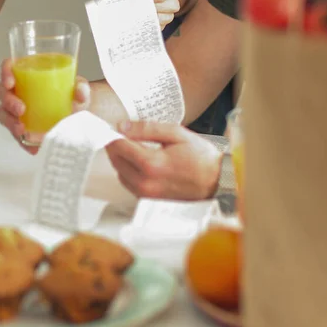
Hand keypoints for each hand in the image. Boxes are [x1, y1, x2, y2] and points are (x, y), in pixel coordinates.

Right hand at [0, 59, 90, 153]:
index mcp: (28, 74)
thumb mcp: (79, 87)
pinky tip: (32, 147)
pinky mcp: (21, 126)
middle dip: (8, 101)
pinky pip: (15, 134)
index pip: (9, 66)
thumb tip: (79, 92)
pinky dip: (22, 141)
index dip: (5, 72)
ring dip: (10, 122)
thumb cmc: (71, 94)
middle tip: (21, 109)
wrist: (78, 113)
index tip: (11, 83)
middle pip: (2, 91)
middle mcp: (18, 90)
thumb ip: (81, 87)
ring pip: (3, 113)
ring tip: (22, 130)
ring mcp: (16, 109)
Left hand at [105, 121, 221, 200]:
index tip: (109, 126)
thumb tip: (122, 126)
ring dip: (120, 159)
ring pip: (120, 173)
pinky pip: (129, 183)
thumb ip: (147, 129)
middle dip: (114, 146)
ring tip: (130, 146)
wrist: (217, 181)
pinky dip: (128, 170)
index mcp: (151, 164)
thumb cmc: (200, 156)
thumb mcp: (176, 133)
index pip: (119, 147)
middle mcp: (145, 182)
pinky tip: (138, 161)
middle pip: (116, 161)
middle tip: (119, 133)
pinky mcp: (149, 200)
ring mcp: (146, 194)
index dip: (112, 134)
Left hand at [117, 0, 179, 28]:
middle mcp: (173, 2)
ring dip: (141, 17)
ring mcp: (169, 15)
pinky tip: (134, 20)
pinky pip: (152, 28)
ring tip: (130, 12)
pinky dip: (142, 25)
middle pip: (157, 9)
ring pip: (155, 20)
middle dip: (142, 8)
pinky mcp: (162, 25)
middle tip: (128, 6)